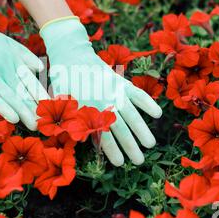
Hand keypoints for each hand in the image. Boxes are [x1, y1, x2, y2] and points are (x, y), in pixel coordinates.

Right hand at [0, 8, 48, 129]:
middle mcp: (7, 71)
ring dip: (23, 112)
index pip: (31, 83)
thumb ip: (27, 57)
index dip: (41, 96)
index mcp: (16, 63)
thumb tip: (41, 69)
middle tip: (44, 123)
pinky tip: (13, 119)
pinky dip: (3, 108)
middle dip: (35, 109)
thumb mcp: (10, 44)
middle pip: (23, 93)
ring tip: (34, 125)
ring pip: (12, 98)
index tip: (50, 108)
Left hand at [40, 17, 161, 165]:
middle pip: (121, 129)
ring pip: (132, 115)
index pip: (103, 136)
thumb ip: (69, 121)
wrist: (71, 54)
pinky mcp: (121, 82)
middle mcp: (105, 103)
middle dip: (131, 147)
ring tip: (150, 144)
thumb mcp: (61, 103)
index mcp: (89, 110)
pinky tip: (157, 114)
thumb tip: (77, 140)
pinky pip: (137, 94)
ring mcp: (115, 92)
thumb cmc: (63, 81)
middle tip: (138, 161)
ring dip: (142, 130)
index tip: (119, 163)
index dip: (112, 151)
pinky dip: (147, 103)